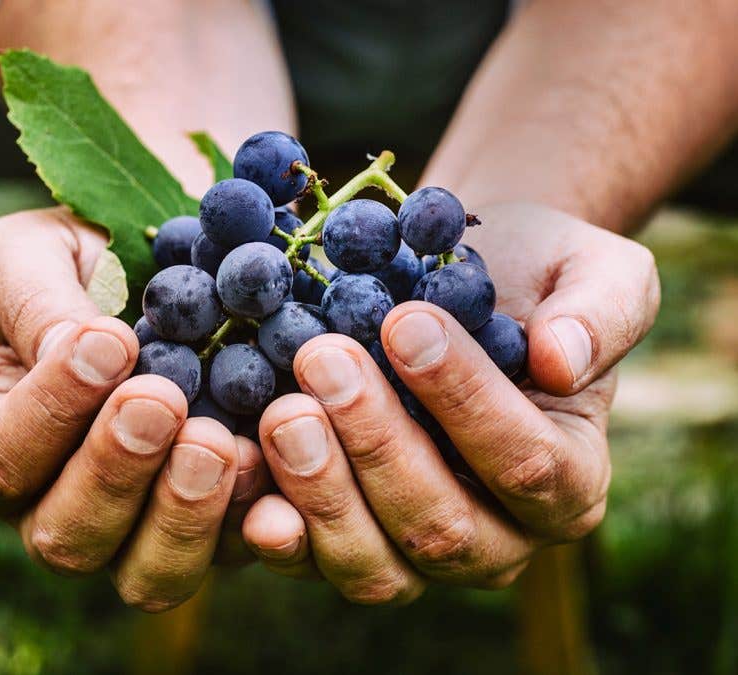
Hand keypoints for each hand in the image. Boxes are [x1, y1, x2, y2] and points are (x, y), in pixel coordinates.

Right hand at [0, 207, 269, 610]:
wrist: (174, 271)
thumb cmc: (85, 262)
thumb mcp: (35, 253)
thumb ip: (31, 300)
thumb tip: (72, 351)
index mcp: (1, 446)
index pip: (2, 458)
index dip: (52, 409)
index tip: (111, 340)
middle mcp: (63, 507)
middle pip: (69, 537)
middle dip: (116, 472)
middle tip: (161, 400)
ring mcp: (145, 529)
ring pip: (150, 574)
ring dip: (184, 514)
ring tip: (217, 441)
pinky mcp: (220, 527)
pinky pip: (237, 552)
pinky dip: (259, 522)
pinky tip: (279, 475)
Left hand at [242, 202, 659, 601]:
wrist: (453, 284)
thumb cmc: (530, 277)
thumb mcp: (593, 271)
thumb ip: (602, 313)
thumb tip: (564, 362)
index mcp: (568, 480)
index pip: (525, 462)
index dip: (464, 399)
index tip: (405, 322)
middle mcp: (497, 536)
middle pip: (441, 526)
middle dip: (377, 444)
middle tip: (325, 359)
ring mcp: (416, 551)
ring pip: (373, 565)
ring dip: (321, 491)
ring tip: (282, 410)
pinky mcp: (347, 539)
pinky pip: (310, 560)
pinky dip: (273, 527)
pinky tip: (243, 473)